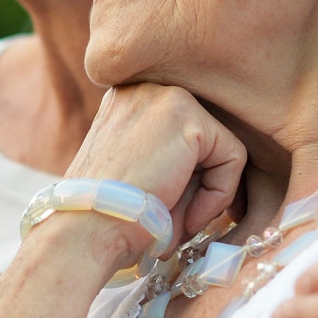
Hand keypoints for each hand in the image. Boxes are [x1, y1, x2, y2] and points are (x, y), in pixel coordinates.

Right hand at [64, 83, 245, 240]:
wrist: (85, 231)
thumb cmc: (109, 216)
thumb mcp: (137, 171)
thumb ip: (172, 156)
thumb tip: (223, 167)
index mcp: (126, 99)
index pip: (182, 132)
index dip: (190, 175)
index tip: (180, 210)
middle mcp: (142, 86)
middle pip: (203, 137)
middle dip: (200, 184)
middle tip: (180, 221)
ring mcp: (164, 95)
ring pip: (221, 145)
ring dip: (210, 192)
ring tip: (181, 222)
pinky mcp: (186, 116)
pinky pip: (232, 156)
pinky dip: (219, 194)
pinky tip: (188, 218)